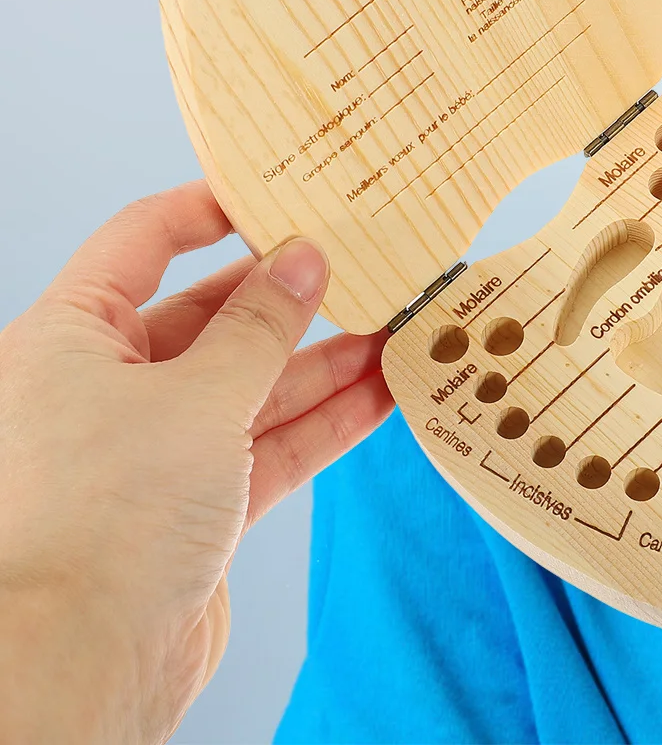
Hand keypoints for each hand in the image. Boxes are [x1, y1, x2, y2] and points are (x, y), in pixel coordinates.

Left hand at [0, 182, 394, 744]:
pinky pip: (265, 446)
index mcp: (68, 340)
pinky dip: (321, 421)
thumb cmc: (101, 521)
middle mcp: (102, 390)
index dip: (210, 208)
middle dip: (289, 295)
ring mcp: (148, 452)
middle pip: (208, 317)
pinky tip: (380, 393)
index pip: (142, 242)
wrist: (77, 671)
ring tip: (396, 326)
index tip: (281, 187)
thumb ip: (261, 325)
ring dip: (322, 360)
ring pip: (248, 385)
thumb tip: (305, 259)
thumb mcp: (196, 397)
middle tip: (362, 263)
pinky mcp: (190, 512)